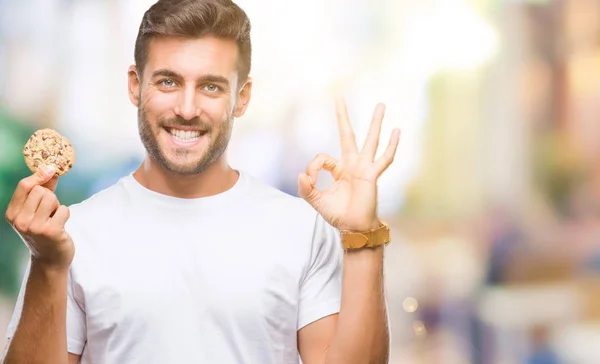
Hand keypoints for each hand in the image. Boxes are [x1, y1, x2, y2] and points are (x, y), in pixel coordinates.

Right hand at [5, 165, 73, 270]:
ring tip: (53, 219)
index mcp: (12, 214)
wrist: (50, 260)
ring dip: (57, 206)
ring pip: (51, 198)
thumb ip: (42, 190)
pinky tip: (60, 226)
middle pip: (40, 191)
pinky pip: (64, 209)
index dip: (39, 175)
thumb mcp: (36, 211)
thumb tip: (51, 169)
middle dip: (50, 197)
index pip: (24, 186)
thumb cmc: (43, 231)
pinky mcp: (51, 231)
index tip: (51, 169)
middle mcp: (20, 220)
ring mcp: (34, 227)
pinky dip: (65, 214)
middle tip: (49, 212)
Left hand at [298, 99, 399, 231]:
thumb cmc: (338, 214)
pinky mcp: (372, 175)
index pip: (322, 158)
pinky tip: (397, 131)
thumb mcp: (316, 200)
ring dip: (375, 122)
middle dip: (343, 117)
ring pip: (370, 140)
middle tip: (340, 99)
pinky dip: (391, 146)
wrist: (353, 228)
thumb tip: (300, 175)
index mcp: (339, 169)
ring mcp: (364, 168)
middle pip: (348, 135)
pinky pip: (384, 159)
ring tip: (380, 105)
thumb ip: (306, 188)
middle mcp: (352, 165)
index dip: (312, 167)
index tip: (310, 180)